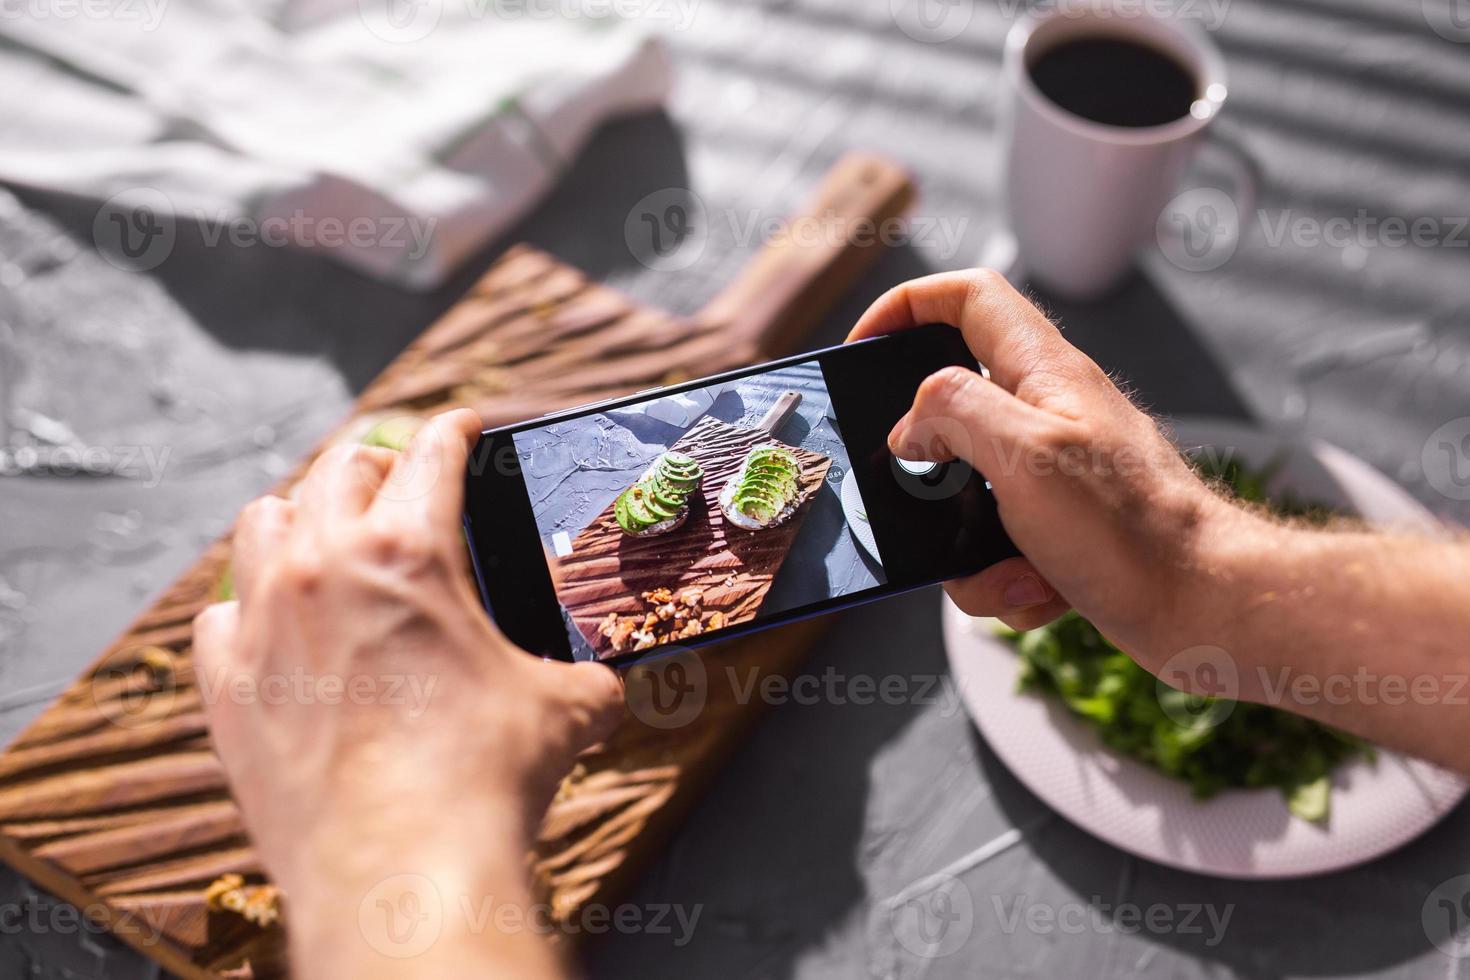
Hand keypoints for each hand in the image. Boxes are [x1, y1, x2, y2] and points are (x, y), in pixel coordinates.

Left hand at [192, 408, 621, 975]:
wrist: (399, 868)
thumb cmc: (483, 779)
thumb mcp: (566, 708)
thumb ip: (588, 675)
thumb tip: (606, 682)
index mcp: (411, 550)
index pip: (432, 450)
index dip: (457, 427)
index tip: (464, 423)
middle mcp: (324, 565)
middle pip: (340, 467)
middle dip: (381, 462)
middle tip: (405, 480)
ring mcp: (263, 620)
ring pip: (264, 518)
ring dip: (303, 512)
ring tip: (331, 532)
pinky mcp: (227, 683)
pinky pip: (222, 610)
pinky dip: (252, 602)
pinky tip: (278, 622)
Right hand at [849, 270, 1226, 662]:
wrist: (1210, 610)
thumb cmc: (1136, 531)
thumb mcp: (1025, 454)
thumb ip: (954, 412)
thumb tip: (909, 424)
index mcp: (1044, 373)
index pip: (969, 296)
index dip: (907, 306)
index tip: (863, 350)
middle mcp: (1051, 414)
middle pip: (953, 410)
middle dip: (927, 469)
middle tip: (919, 500)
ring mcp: (1058, 473)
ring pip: (967, 494)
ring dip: (968, 547)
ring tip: (1011, 569)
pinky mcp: (1064, 529)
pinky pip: (1000, 547)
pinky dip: (1007, 579)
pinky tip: (1040, 593)